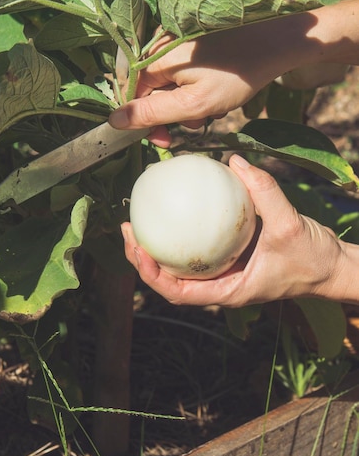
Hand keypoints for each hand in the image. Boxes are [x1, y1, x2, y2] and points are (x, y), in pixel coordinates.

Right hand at [109, 12, 318, 143]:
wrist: (273, 44)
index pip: (132, 96)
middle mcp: (161, 48)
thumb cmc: (235, 75)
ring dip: (187, 106)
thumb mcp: (192, 104)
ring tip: (212, 108)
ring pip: (169, 87)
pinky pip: (183, 76)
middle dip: (171, 114)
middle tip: (194, 125)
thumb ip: (152, 113)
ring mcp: (178, 45)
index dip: (145, 122)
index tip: (164, 140)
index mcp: (156, 60)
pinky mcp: (193, 47)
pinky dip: (196, 91)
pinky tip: (215, 95)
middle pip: (150, 92)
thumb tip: (115, 120)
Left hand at [121, 155, 345, 306]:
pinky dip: (183, 233)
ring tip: (138, 221)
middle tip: (127, 230)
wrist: (329, 267)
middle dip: (142, 261)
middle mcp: (219, 286)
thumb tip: (235, 161)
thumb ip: (265, 193)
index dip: (152, 276)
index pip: (178, 293)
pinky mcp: (229, 260)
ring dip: (156, 248)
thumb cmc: (311, 259)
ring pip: (179, 267)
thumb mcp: (290, 225)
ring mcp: (222, 274)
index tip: (137, 251)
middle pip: (169, 281)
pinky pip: (199, 249)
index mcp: (227, 292)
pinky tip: (176, 209)